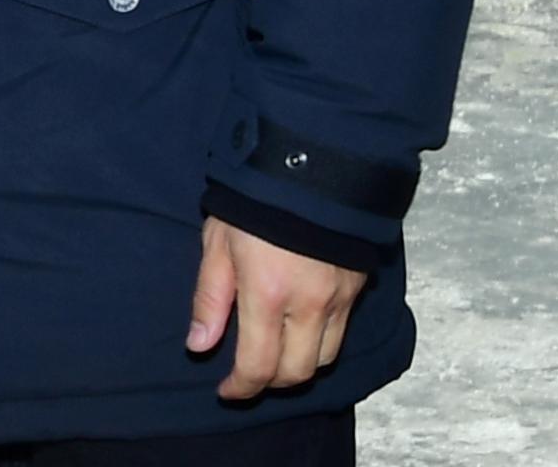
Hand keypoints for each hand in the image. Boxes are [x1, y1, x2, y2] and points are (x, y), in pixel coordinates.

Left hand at [187, 218, 366, 400]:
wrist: (309, 165)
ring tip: (275, 353)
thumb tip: (200, 346)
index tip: (227, 390)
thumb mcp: (218, 244)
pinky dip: (321, 342)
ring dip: (299, 365)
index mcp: (268, 293)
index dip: (241, 388)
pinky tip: (300, 328)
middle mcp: (309, 304)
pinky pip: (342, 332)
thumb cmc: (252, 202)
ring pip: (325, 359)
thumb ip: (210, 299)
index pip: (259, 366)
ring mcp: (339, 298)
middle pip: (297, 373)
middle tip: (250, 374)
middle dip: (271, 382)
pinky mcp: (357, 288)